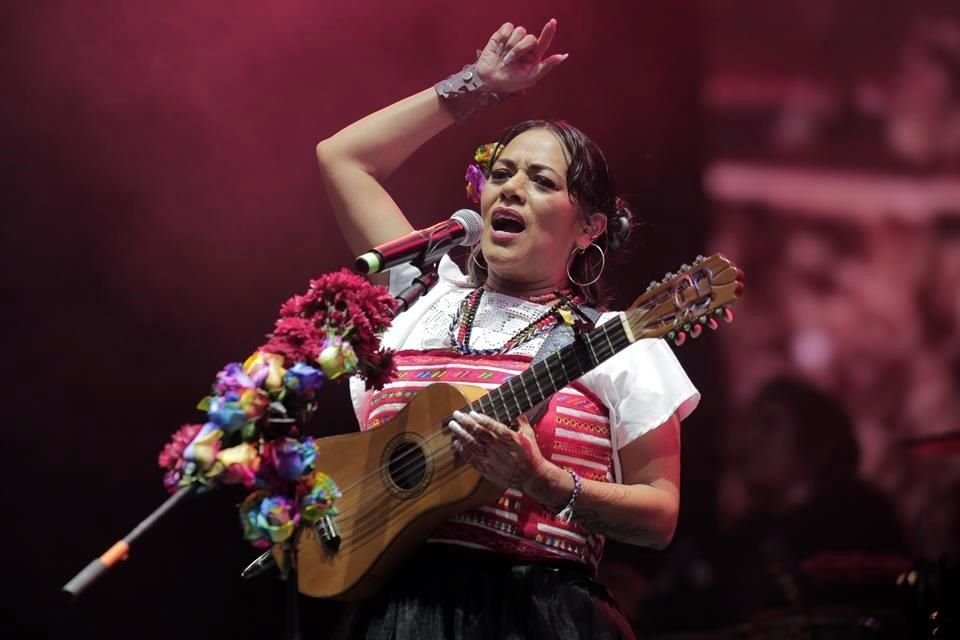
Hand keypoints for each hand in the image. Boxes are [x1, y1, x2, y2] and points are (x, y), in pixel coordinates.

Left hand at [447, 410, 564, 503]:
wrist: (532, 477)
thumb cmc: (531, 454)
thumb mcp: (528, 434)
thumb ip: (520, 420)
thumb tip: (513, 408)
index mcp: (508, 437)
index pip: (491, 425)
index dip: (479, 418)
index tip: (471, 412)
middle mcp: (498, 448)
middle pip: (478, 433)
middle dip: (465, 423)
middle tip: (456, 415)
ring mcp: (491, 459)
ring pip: (472, 445)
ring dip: (461, 434)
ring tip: (453, 426)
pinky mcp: (487, 470)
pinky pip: (472, 459)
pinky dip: (463, 451)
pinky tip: (456, 444)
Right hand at [475, 19, 567, 93]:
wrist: (488, 80)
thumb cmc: (510, 82)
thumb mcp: (531, 77)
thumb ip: (547, 66)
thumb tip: (563, 56)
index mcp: (534, 56)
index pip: (544, 41)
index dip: (549, 31)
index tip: (552, 22)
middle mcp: (525, 47)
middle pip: (530, 37)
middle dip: (519, 49)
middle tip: (509, 61)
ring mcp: (514, 40)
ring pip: (519, 31)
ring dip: (511, 44)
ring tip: (503, 56)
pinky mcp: (502, 35)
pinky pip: (508, 27)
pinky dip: (504, 35)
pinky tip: (499, 46)